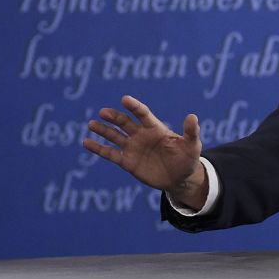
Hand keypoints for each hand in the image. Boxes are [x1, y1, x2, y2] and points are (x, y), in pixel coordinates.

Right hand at [83, 95, 207, 209]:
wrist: (180, 179)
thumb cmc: (187, 159)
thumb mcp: (192, 146)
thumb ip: (191, 132)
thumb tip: (193, 116)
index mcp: (155, 128)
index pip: (142, 114)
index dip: (134, 107)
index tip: (125, 99)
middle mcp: (141, 135)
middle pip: (124, 123)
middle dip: (114, 117)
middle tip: (103, 112)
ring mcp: (133, 148)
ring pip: (114, 136)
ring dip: (103, 130)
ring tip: (91, 124)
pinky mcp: (127, 161)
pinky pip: (110, 153)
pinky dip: (98, 148)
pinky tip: (86, 142)